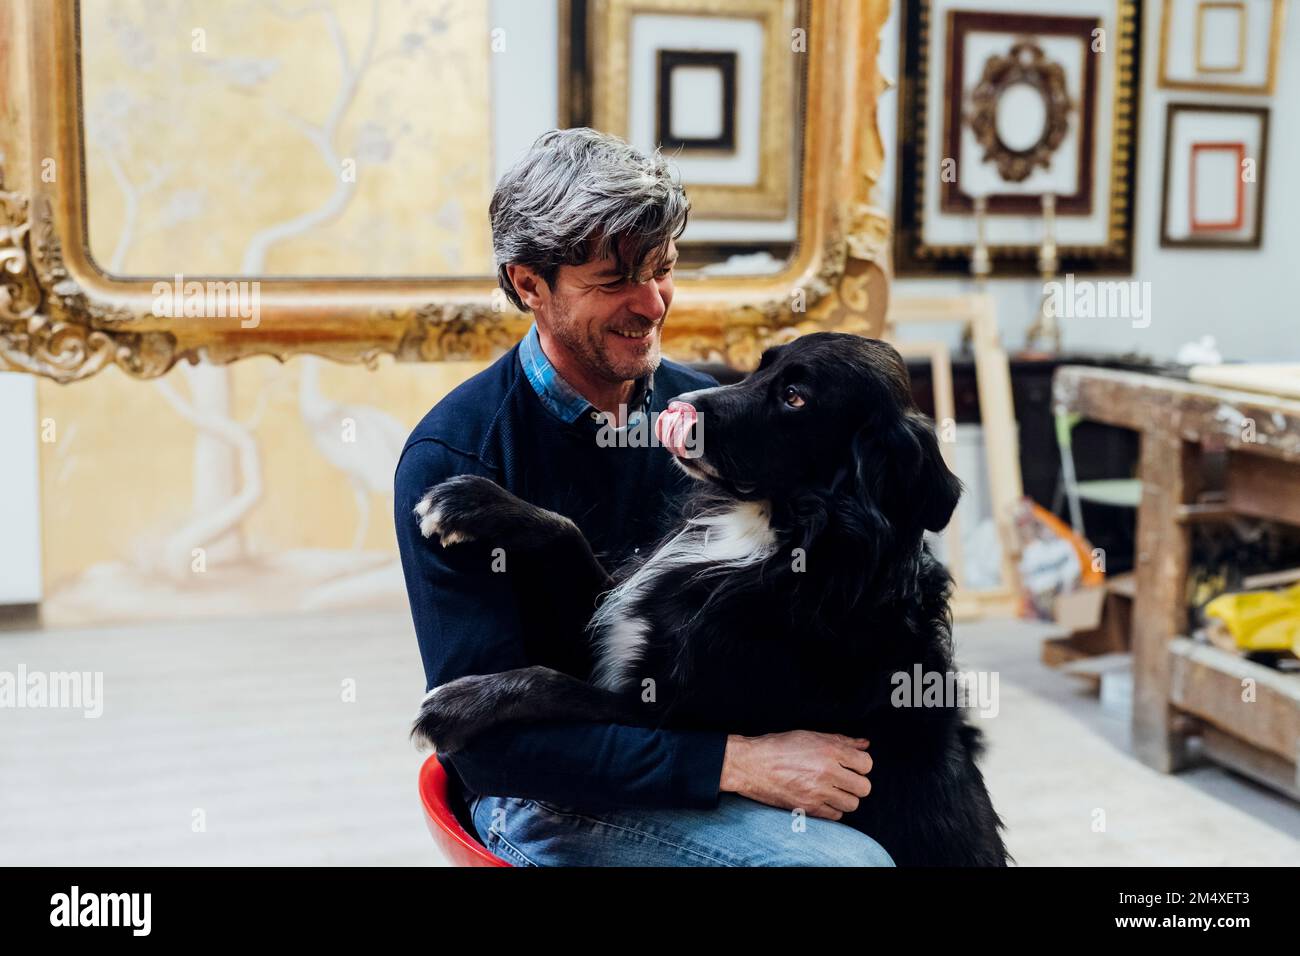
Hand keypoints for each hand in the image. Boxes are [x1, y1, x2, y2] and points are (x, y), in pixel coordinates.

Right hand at [719, 730, 872, 820]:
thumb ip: (842, 740)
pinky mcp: (809, 808)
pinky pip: (836, 815)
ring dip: (846, 797)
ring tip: (834, 789)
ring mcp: (818, 792)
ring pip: (852, 803)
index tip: (852, 765)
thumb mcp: (811, 735)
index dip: (861, 765)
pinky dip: (833, 808)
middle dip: (857, 783)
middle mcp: (827, 771)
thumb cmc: (778, 747)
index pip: (866, 764)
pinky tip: (823, 798)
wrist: (751, 765)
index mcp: (829, 750)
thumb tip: (864, 744)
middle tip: (845, 778)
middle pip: (864, 787)